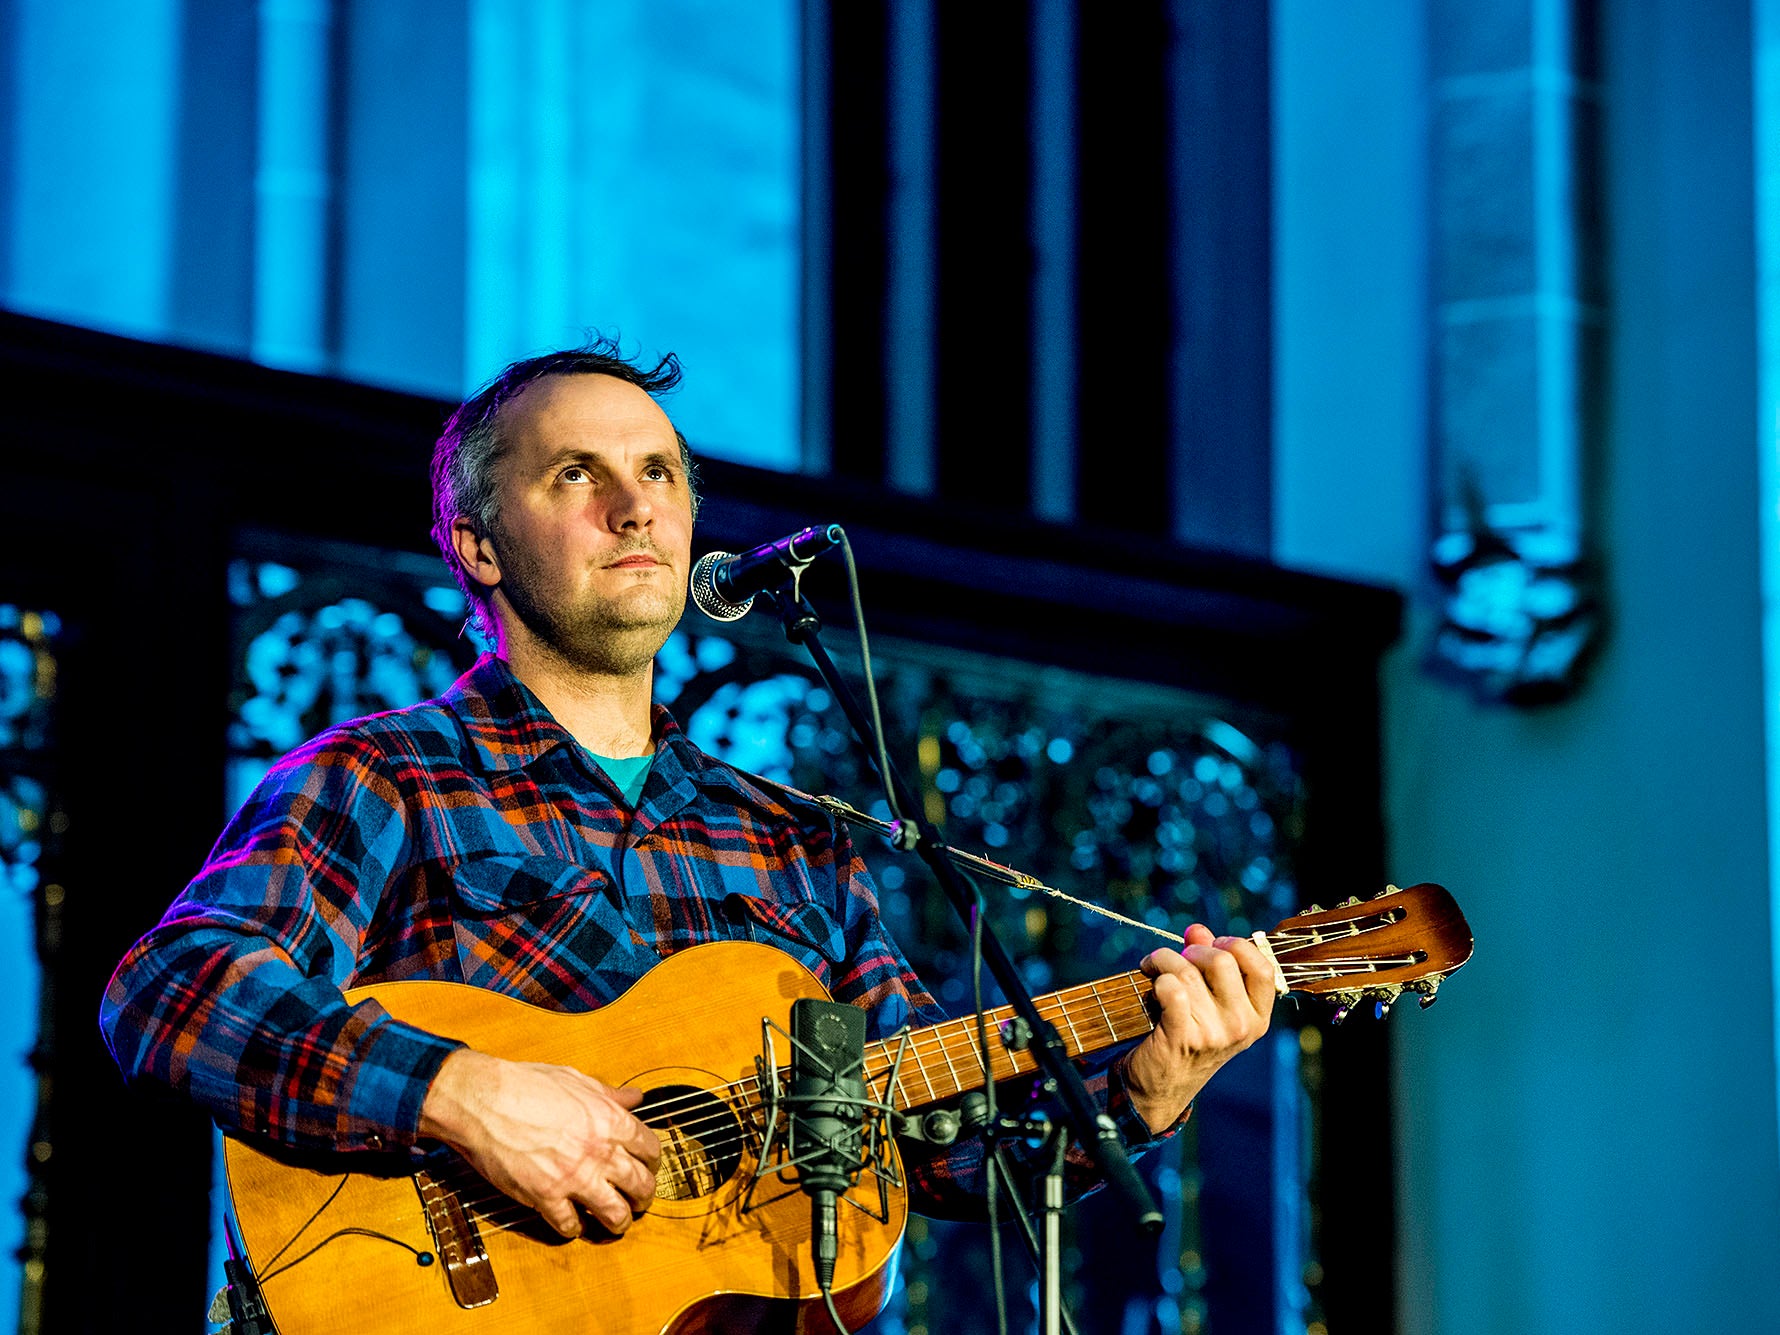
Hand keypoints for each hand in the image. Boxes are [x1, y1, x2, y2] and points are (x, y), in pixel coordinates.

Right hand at [419, 1049, 660, 1236]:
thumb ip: (610, 1095)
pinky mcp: (545, 1197)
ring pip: (615, 1214)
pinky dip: (574, 1228)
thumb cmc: (526, 1085)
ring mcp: (574, 1177)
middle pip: (641, 1186)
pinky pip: (571, 1225)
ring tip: (616, 1222)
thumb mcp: (577, 1081)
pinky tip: (572, 1223)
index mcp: (611, 1121)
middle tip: (638, 1200)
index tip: (647, 1166)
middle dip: (643, 1197)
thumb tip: (634, 1097)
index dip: (652, 1162)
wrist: (484, 1100)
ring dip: (619, 1221)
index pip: (651, 1150)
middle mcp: (600, 1152)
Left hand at [1120, 924, 1276, 1133]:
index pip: (1263, 967)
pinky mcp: (1183, 1037)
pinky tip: (1150, 984)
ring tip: (1152, 967)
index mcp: (1257, 1017)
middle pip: (1222, 960)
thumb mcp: (1208, 1002)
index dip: (1236, 945)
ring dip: (1162, 960)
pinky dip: (1156, 977)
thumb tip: (1197, 930)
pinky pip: (1170, 987)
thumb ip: (1207, 962)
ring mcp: (1215, 1034)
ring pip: (1187, 970)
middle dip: (1192, 950)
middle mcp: (1242, 1026)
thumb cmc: (1188, 1035)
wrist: (1162, 1086)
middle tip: (1176, 959)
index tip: (1212, 944)